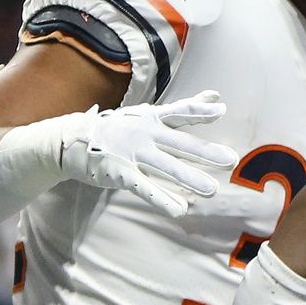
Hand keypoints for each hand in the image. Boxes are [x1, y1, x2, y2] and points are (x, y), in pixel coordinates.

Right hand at [60, 90, 237, 215]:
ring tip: (212, 190)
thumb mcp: (152, 114)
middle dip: (205, 152)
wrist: (74, 140)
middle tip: (231, 160)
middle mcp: (145, 134)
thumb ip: (186, 108)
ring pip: (166, 167)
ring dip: (189, 178)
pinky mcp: (121, 174)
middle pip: (180, 144)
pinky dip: (162, 199)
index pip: (179, 113)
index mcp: (153, 119)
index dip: (199, 111)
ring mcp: (133, 154)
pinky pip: (145, 188)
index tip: (221, 110)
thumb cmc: (122, 127)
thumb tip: (215, 95)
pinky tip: (179, 209)